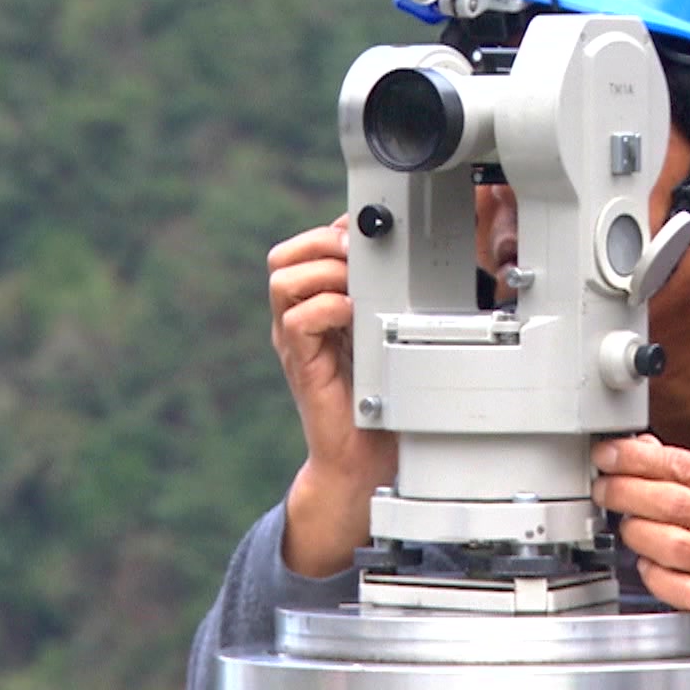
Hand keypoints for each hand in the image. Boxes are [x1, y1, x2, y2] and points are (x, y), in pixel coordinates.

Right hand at [268, 214, 397, 575]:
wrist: (366, 456)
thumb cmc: (381, 400)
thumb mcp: (387, 337)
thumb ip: (387, 301)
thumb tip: (407, 262)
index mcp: (316, 307)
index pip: (305, 248)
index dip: (333, 233)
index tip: (368, 237)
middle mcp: (298, 320)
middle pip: (283, 257)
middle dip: (323, 244)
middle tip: (358, 258)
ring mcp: (295, 343)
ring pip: (283, 279)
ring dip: (325, 272)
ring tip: (357, 287)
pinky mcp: (301, 365)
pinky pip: (297, 320)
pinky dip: (328, 308)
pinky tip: (355, 316)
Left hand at [592, 434, 689, 677]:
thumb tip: (644, 450)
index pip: (684, 465)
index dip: (635, 459)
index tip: (607, 456)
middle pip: (670, 501)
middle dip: (624, 491)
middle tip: (603, 490)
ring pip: (668, 542)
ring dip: (635, 533)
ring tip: (627, 528)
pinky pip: (675, 585)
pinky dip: (652, 573)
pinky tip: (649, 564)